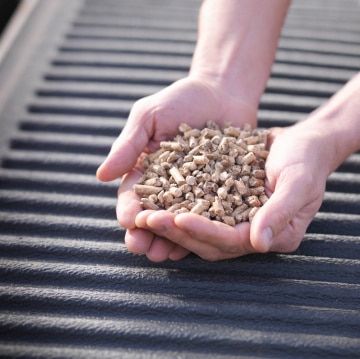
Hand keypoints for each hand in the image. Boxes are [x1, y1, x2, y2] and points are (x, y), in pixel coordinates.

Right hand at [96, 76, 257, 260]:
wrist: (223, 92)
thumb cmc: (182, 99)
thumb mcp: (150, 116)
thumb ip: (129, 145)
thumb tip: (101, 176)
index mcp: (148, 171)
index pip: (134, 196)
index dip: (129, 210)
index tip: (128, 222)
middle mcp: (171, 187)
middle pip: (156, 215)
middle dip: (148, 234)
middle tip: (144, 249)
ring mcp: (198, 192)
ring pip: (183, 221)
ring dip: (173, 240)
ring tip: (168, 255)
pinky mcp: (224, 192)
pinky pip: (215, 214)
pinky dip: (207, 228)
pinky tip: (203, 241)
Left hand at [139, 120, 332, 260]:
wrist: (306, 142)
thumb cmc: (307, 161)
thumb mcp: (298, 183)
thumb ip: (280, 212)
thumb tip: (260, 244)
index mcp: (275, 235)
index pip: (232, 241)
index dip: (204, 232)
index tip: (177, 219)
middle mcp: (254, 234)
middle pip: (210, 241)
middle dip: (177, 231)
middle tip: (146, 219)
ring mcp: (240, 222)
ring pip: (200, 229)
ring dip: (172, 222)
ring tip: (143, 212)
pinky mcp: (228, 206)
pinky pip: (200, 210)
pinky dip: (179, 205)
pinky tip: (156, 197)